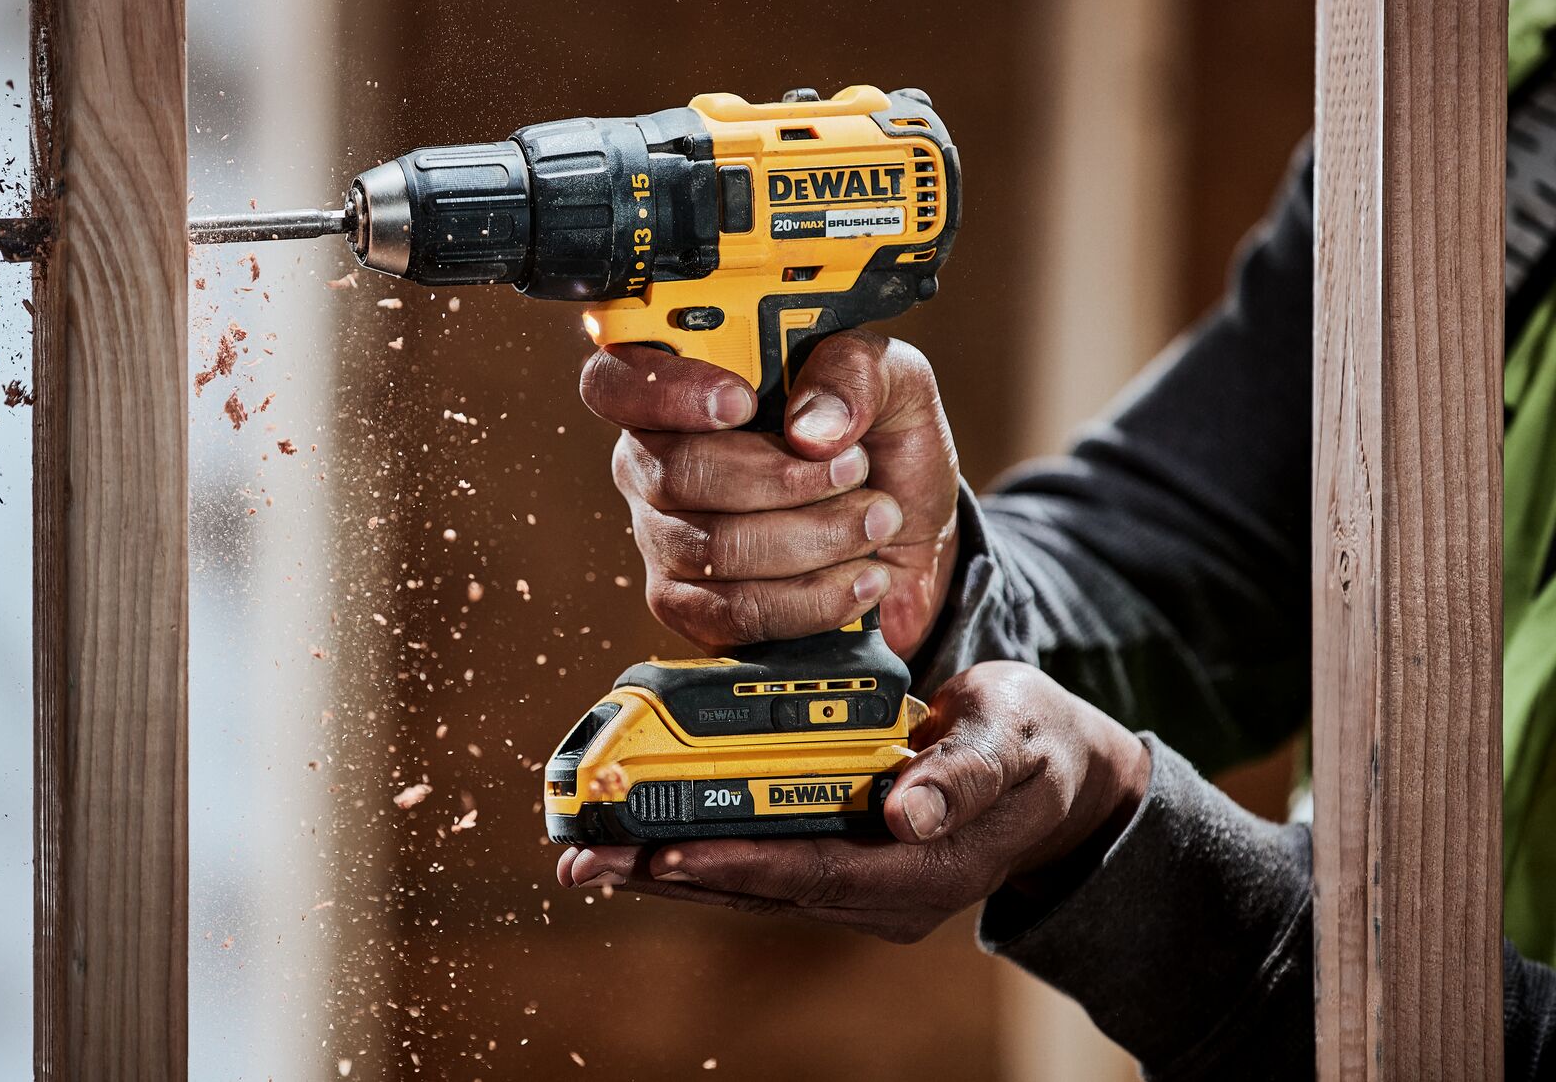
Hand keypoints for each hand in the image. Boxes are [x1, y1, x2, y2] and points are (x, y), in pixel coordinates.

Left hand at [554, 662, 1151, 942]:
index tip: (665, 851)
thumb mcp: (1014, 744)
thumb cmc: (1034, 744)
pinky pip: (758, 860)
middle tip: (585, 859)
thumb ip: (964, 778)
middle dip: (668, 872)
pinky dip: (698, 845)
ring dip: (666, 866)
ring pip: (749, 880)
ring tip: (588, 854)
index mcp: (925, 873)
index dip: (738, 861)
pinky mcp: (840, 860)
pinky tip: (642, 837)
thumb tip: (910, 816)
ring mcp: (858, 883)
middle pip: (762, 888)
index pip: (816, 871)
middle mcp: (882, 895)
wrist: (1055, 772)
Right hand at [578, 329, 959, 656]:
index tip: (742, 402)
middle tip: (855, 468)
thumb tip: (808, 430)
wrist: (914, 537)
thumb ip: (852, 375)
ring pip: (712, 549)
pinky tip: (862, 577)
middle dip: (781, 477)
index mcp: (683, 392)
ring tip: (876, 519)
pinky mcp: (692, 609)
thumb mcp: (891, 380)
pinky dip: (811, 599)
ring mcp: (666, 542)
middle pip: (674, 473)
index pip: (614, 383)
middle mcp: (655, 466)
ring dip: (814, 537)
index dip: (665, 392)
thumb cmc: (884, 443)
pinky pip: (732, 613)